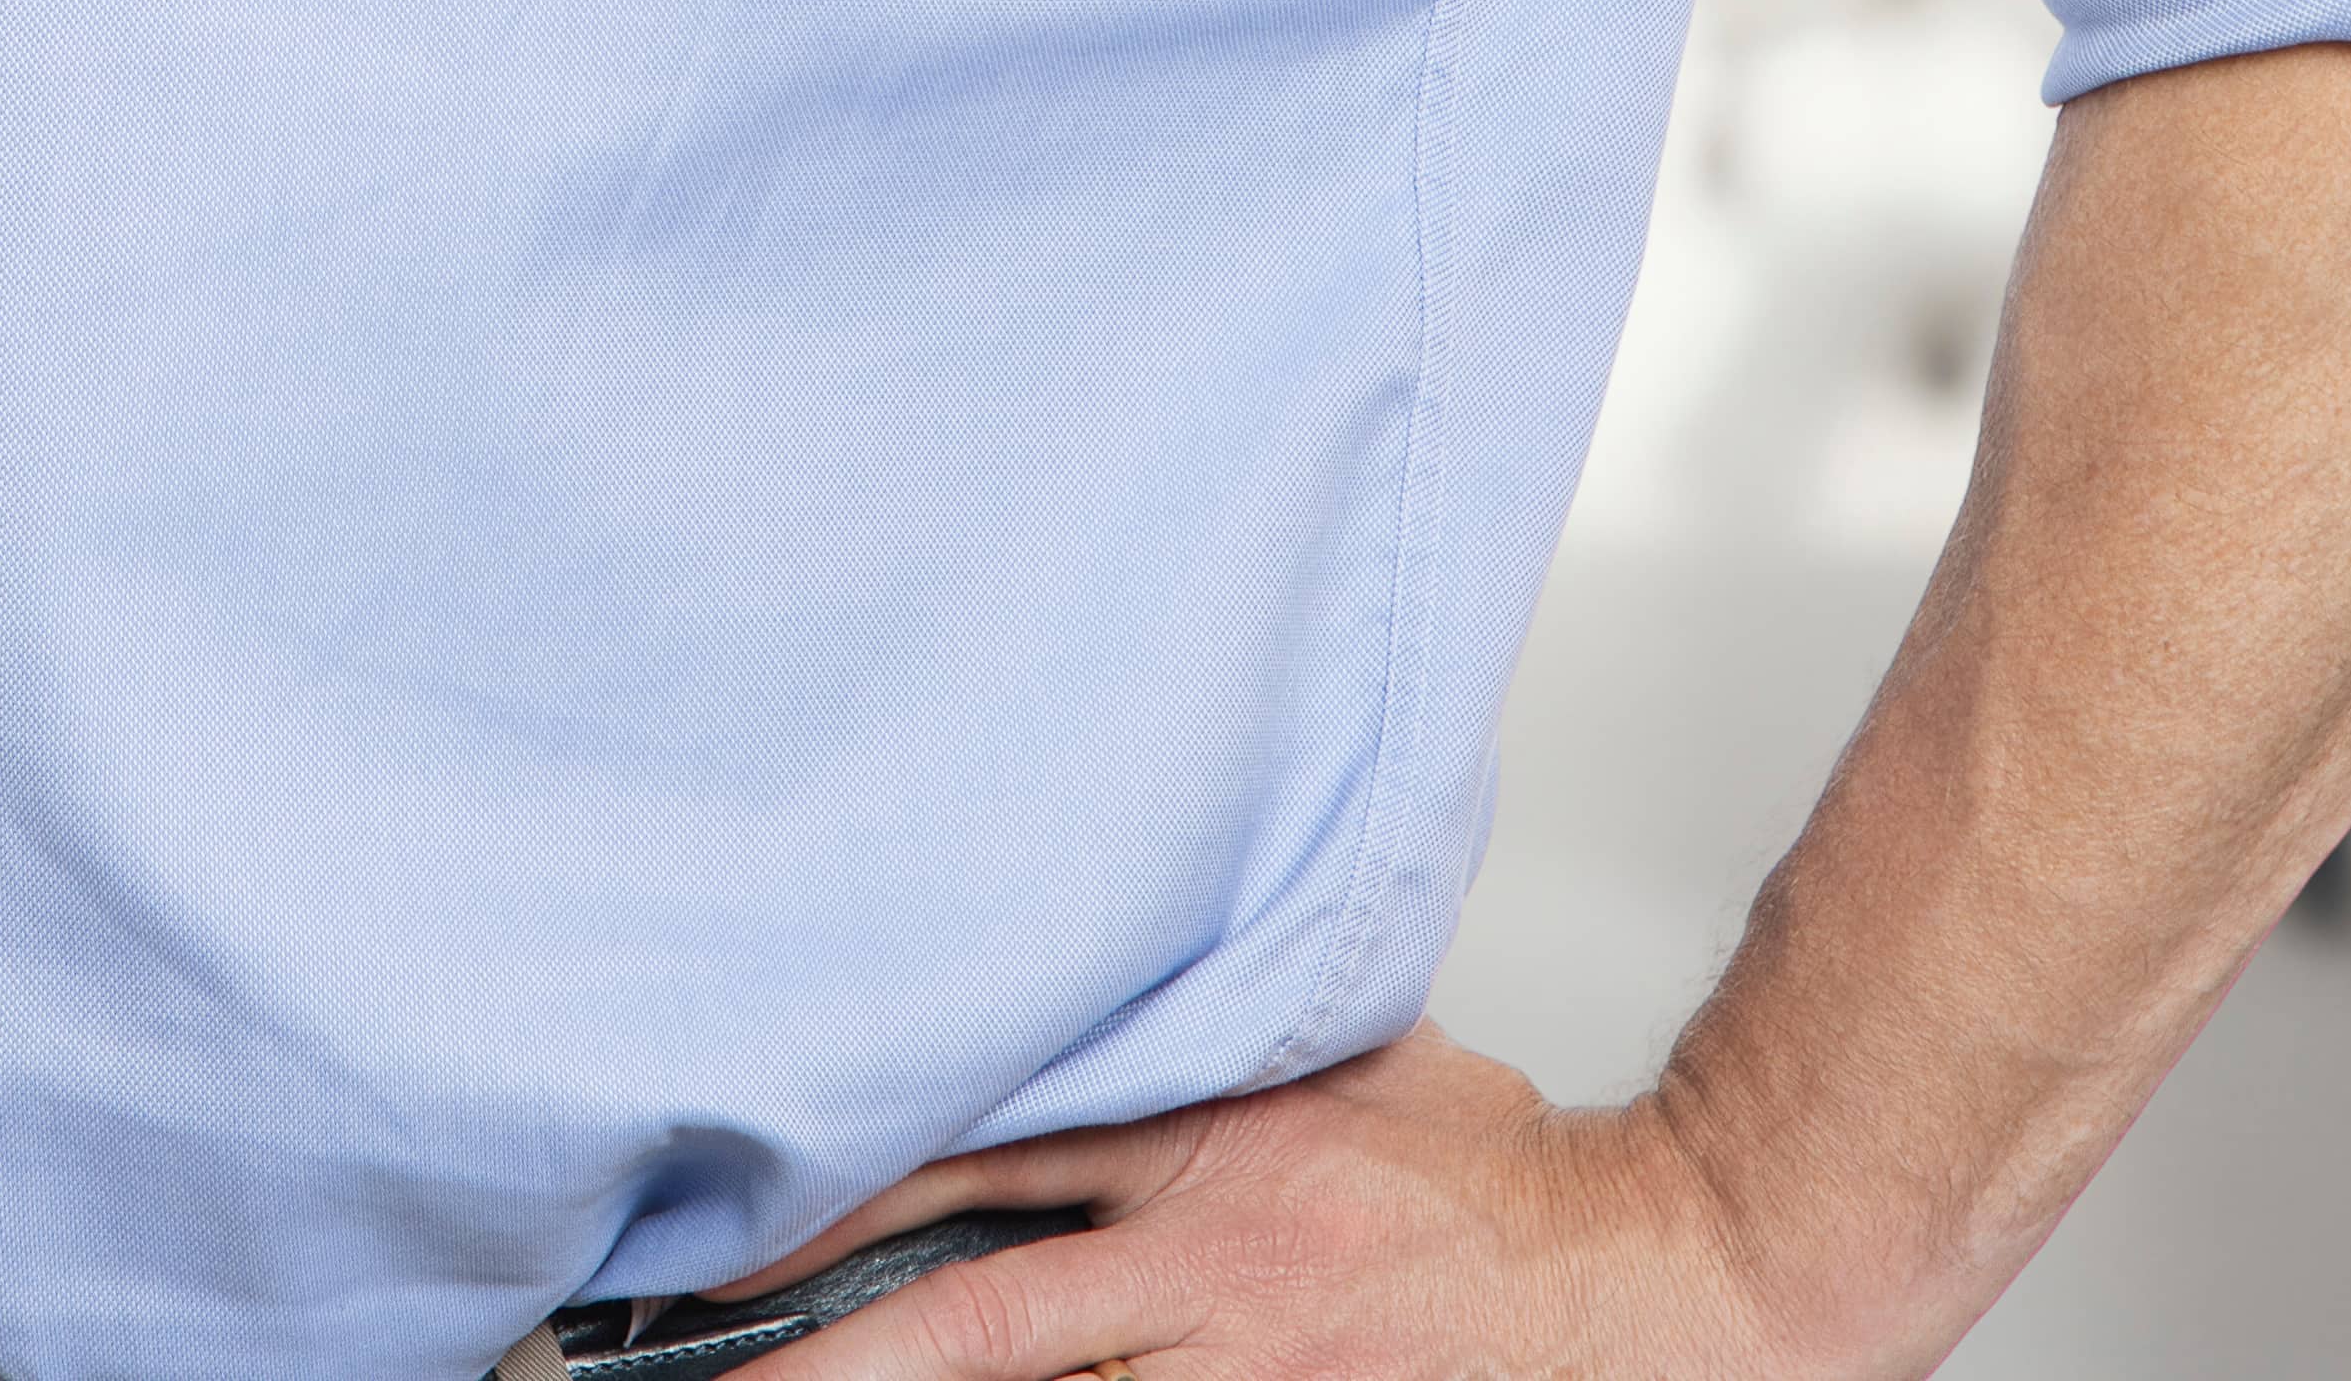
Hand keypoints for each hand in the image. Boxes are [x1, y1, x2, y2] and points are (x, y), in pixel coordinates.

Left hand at [752, 1032, 1836, 1380]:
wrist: (1642, 1279)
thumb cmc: (1497, 1178)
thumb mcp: (1341, 1061)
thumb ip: (1213, 1046)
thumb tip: (1110, 1006)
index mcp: (1200, 1151)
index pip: (979, 1165)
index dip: (844, 1200)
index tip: (729, 1235)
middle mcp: (1204, 1271)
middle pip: (976, 1324)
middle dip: (831, 1357)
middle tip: (708, 1375)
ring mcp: (1242, 1376)